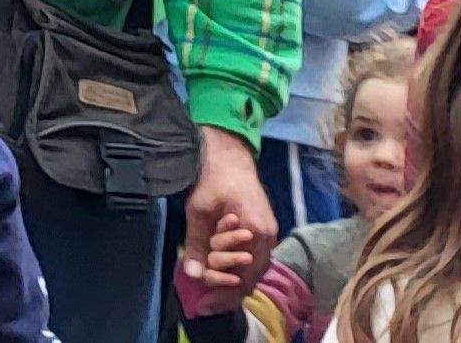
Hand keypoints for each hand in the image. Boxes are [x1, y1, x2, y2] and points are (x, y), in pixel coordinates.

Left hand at [182, 130, 277, 298]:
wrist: (230, 155)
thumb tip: (192, 273)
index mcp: (255, 232)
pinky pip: (255, 257)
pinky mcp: (263, 228)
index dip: (223, 293)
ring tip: (213, 294)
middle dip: (228, 292)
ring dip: (234, 282)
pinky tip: (224, 274)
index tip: (203, 304)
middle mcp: (267, 236)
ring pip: (254, 269)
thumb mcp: (198, 211)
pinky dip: (240, 269)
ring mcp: (268, 233)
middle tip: (206, 304)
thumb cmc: (214, 178)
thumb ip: (196, 243)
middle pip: (251, 276)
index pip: (243, 276)